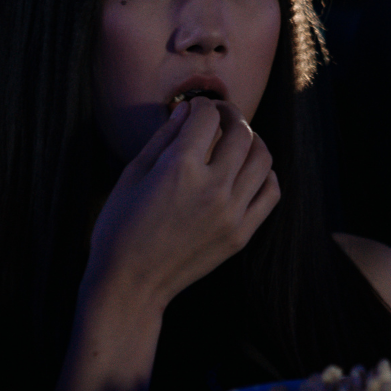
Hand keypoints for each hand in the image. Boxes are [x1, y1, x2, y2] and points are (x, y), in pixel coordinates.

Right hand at [87, 96, 280, 307]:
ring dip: (252, 141)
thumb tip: (185, 110)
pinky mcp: (241, 235)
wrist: (131, 284)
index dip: (201, 105)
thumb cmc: (120, 228)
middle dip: (230, 115)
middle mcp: (212, 187)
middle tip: (218, 115)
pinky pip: (270, 193)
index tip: (195, 107)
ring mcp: (231, 213)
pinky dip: (265, 174)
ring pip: (262, 159)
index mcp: (180, 168)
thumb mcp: (132, 175)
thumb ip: (163, 138)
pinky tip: (249, 171)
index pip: (207, 117)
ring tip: (237, 140)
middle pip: (241, 133)